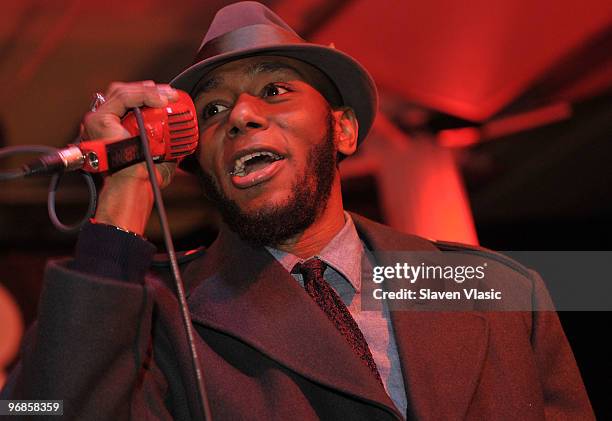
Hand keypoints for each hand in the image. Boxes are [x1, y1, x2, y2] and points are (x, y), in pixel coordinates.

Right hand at [82, 81, 179, 234]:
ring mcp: (98, 120)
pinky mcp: (99, 120)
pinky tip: (160, 101)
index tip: (170, 97)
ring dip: (150, 91)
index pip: (128, 100)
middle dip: (150, 90)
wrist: (136, 184)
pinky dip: (143, 95)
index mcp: (113, 127)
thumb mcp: (161, 155)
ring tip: (169, 96)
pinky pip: (123, 98)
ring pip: (123, 92)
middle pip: (124, 92)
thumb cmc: (144, 176)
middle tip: (171, 94)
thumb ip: (167, 145)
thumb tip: (182, 138)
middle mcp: (103, 122)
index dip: (149, 94)